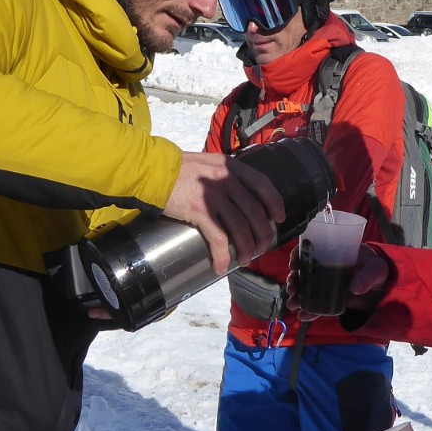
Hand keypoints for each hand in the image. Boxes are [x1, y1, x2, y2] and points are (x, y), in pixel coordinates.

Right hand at [164, 152, 285, 274]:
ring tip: (246, 259)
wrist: (152, 171)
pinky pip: (218, 239)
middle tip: (262, 247)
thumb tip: (240, 198)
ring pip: (240, 227)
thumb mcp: (209, 164)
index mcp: (231, 167)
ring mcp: (213, 195)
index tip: (278, 218)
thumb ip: (225, 176)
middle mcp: (226, 180)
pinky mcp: (198, 211)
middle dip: (263, 234)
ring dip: (247, 247)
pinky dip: (222, 256)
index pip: (263, 184)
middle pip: (255, 211)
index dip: (275, 203)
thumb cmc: (179, 169)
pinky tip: (221, 266)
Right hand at [287, 242, 389, 319]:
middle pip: (303, 271)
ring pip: (306, 288)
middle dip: (293, 280)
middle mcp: (326, 266)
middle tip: (292, 289)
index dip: (298, 254)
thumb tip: (354, 289)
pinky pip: (317, 304)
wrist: (384, 287)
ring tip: (293, 303)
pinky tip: (302, 316)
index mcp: (334, 251)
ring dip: (297, 296)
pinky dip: (309, 310)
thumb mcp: (376, 270)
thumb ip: (367, 277)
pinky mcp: (330, 298)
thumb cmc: (378, 270)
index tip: (293, 264)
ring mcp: (326, 283)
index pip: (311, 248)